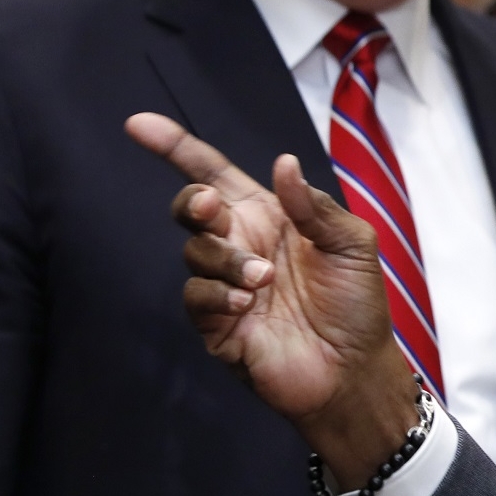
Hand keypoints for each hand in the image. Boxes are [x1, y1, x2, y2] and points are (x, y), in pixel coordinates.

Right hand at [127, 113, 417, 487]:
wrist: (355, 370)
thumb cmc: (358, 304)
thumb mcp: (352, 244)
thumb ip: (316, 205)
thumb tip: (282, 163)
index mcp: (270, 216)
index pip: (215, 173)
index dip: (176, 147)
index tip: (138, 125)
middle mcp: (241, 244)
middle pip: (191, 207)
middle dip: (193, 202)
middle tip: (214, 209)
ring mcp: (225, 284)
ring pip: (194, 252)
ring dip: (226, 259)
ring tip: (263, 281)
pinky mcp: (216, 324)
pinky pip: (196, 297)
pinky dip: (218, 295)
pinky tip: (248, 305)